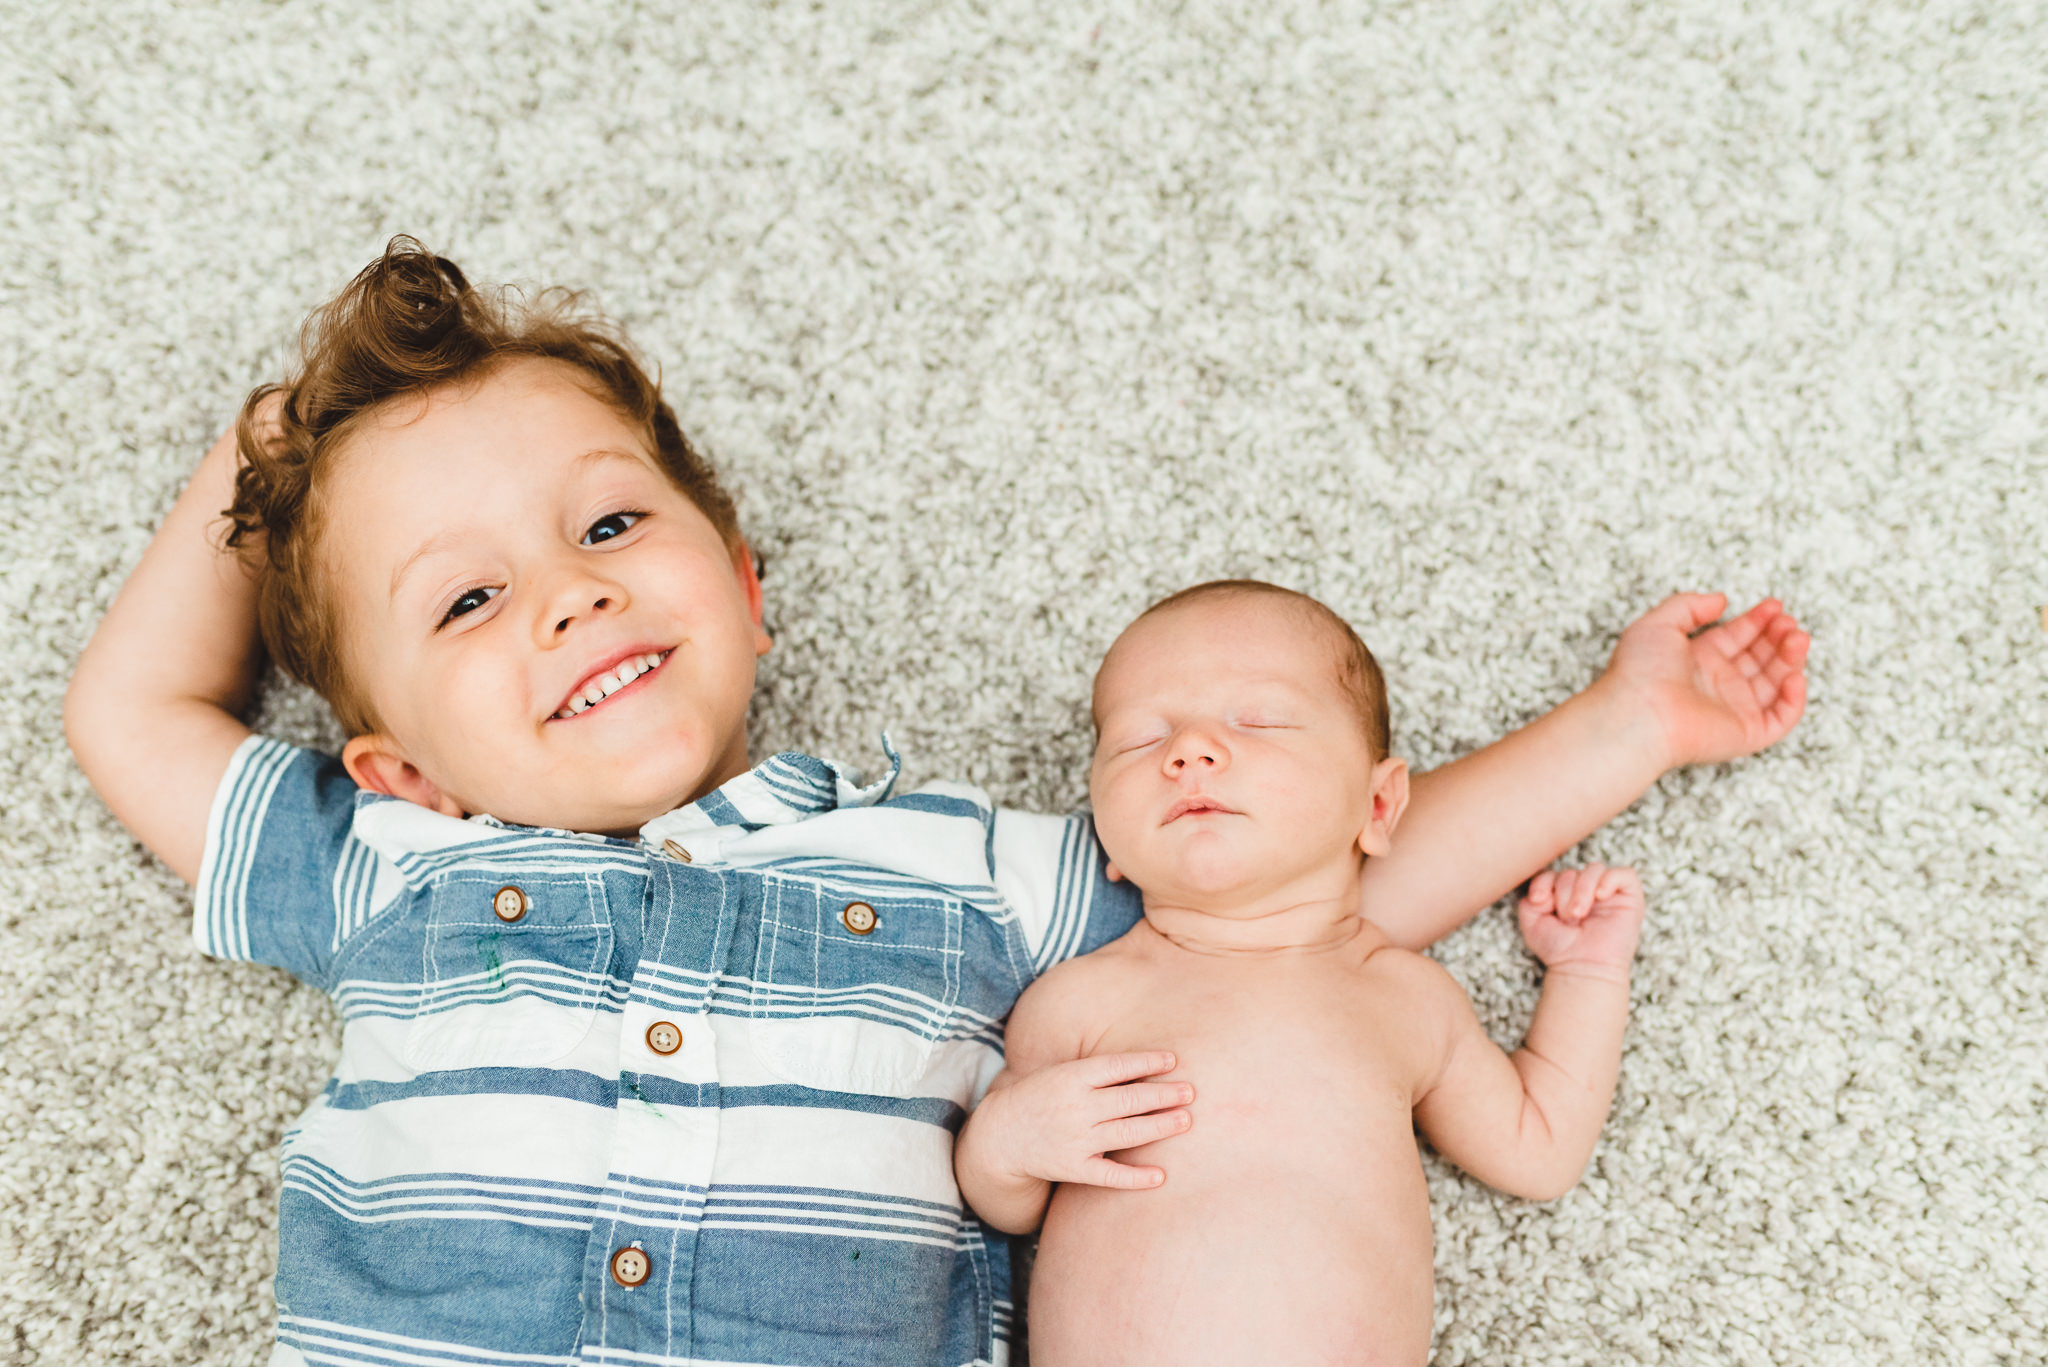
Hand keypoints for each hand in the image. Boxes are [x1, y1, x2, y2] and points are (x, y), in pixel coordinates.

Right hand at [972, 1051, 1193, 1190]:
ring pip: (1126, 1133)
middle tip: (1190, 1092)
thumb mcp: (1059, 1073)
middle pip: (1128, 1099)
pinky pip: (1109, 1175)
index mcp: (1070, 1078)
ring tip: (1186, 1120)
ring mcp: (1075, 1139)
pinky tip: (1160, 1176)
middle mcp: (1075, 1107)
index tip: (1173, 1059)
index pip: (1117, 1066)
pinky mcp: (1073, 1168)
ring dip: (1159, 1126)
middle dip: (1163, 1095)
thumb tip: (1144, 1065)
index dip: (1146, 1062)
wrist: (999, 1137)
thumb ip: (1095, 1071)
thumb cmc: (1037, 1097)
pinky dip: (1135, 1177)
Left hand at [1519, 863, 1643, 976]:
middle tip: (1568, 918)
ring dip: (1582, 889)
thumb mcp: (1531, 921)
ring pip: (1594, 869)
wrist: (1582, 968)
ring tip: (1579, 913)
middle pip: (1572, 871)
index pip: (1553, 873)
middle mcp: (1587, 892)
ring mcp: (1609, 895)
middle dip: (1564, 893)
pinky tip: (1600, 897)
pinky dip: (1608, 880)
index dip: (1544, 882)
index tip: (1538, 901)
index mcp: (1565, 895)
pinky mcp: (1630, 899)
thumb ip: (1530, 896)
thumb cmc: (1559, 949)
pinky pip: (1625, 874)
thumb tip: (1547, 887)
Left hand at [1599, 593, 1809, 768]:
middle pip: (1760, 658)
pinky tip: (1794, 675)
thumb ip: (1689, 605)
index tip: (1774, 605)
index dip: (1758, 621)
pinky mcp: (1745, 734)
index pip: (1737, 638)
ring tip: (1797, 638)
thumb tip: (1720, 600)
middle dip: (1778, 637)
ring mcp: (1732, 710)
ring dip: (1791, 659)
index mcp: (1697, 660)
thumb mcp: (1658, 623)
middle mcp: (1716, 685)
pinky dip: (1795, 699)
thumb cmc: (1639, 672)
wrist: (1638, 714)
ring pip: (1775, 683)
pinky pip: (1781, 719)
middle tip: (1788, 622)